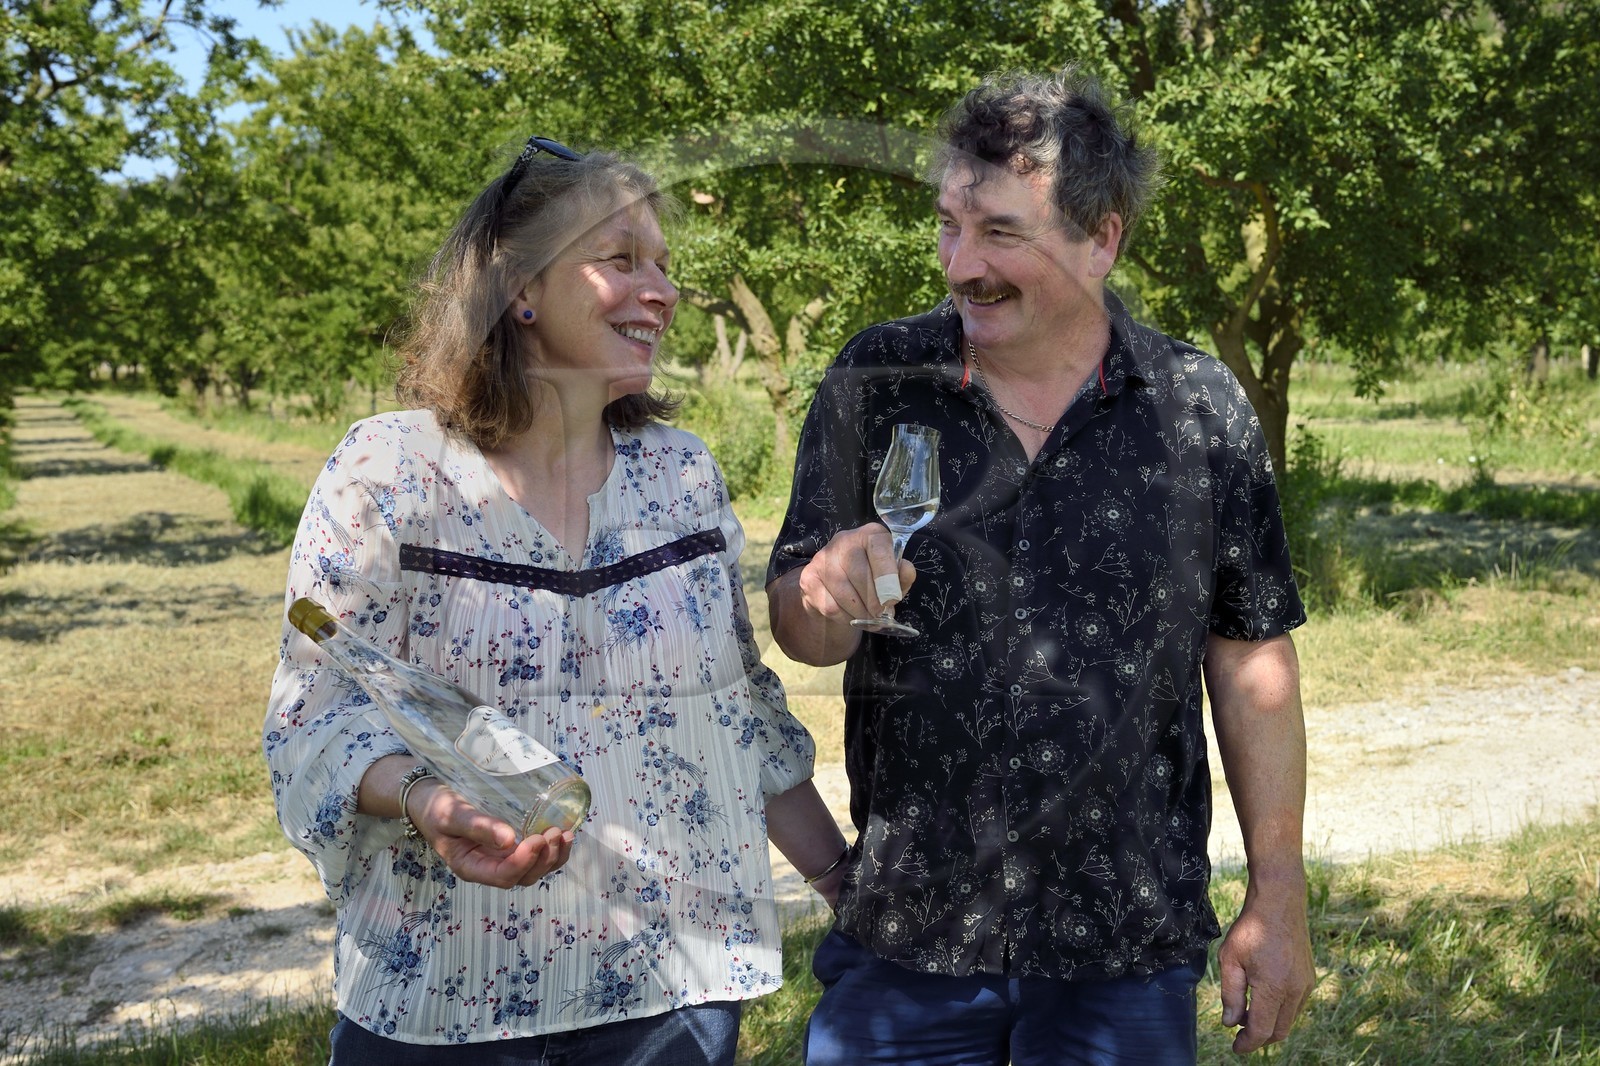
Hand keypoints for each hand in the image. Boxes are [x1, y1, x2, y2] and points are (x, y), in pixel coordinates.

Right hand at [408, 780, 574, 887]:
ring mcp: (500, 857)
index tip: (536, 839)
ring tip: (566, 834)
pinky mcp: (509, 845)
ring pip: (534, 869)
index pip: (503, 876)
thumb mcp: (451, 815)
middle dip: (544, 859)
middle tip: (556, 833)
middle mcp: (488, 867)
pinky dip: (552, 848)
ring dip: (553, 856)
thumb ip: (478, 827)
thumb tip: (509, 840)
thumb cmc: (435, 808)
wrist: (428, 799)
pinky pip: (535, 855)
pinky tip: (564, 833)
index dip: (524, 862)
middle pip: (524, 876)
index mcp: (471, 867)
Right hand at [797, 522, 916, 625]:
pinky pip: (830, 605)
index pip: (878, 547)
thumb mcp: (894, 577)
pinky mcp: (809, 578)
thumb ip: (903, 575)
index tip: (892, 599)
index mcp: (870, 534)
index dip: (887, 575)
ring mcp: (822, 558)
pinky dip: (845, 617)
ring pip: (844, 592)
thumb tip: (905, 571)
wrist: (837, 589)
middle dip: (874, 600)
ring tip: (869, 618)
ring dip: (860, 612)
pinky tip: (852, 616)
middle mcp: (843, 540)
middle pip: (859, 573)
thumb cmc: (873, 581)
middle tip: (881, 614)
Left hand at [1217, 881, 1315, 1053]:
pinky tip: (1263, 998)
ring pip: (1289, 1020)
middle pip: (1279, 1031)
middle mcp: (1295, 990)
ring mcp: (1306, 984)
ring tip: (1248, 1012)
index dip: (1247, 1044)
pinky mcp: (1310, 978)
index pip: (1261, 1030)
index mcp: (1273, 987)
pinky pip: (1295, 1006)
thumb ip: (1231, 994)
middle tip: (1240, 1034)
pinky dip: (1280, 1011)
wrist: (1280, 903)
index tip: (1235, 1048)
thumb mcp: (1229, 958)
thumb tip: (1231, 1023)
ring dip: (1270, 1024)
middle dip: (1259, 1038)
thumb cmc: (1251, 928)